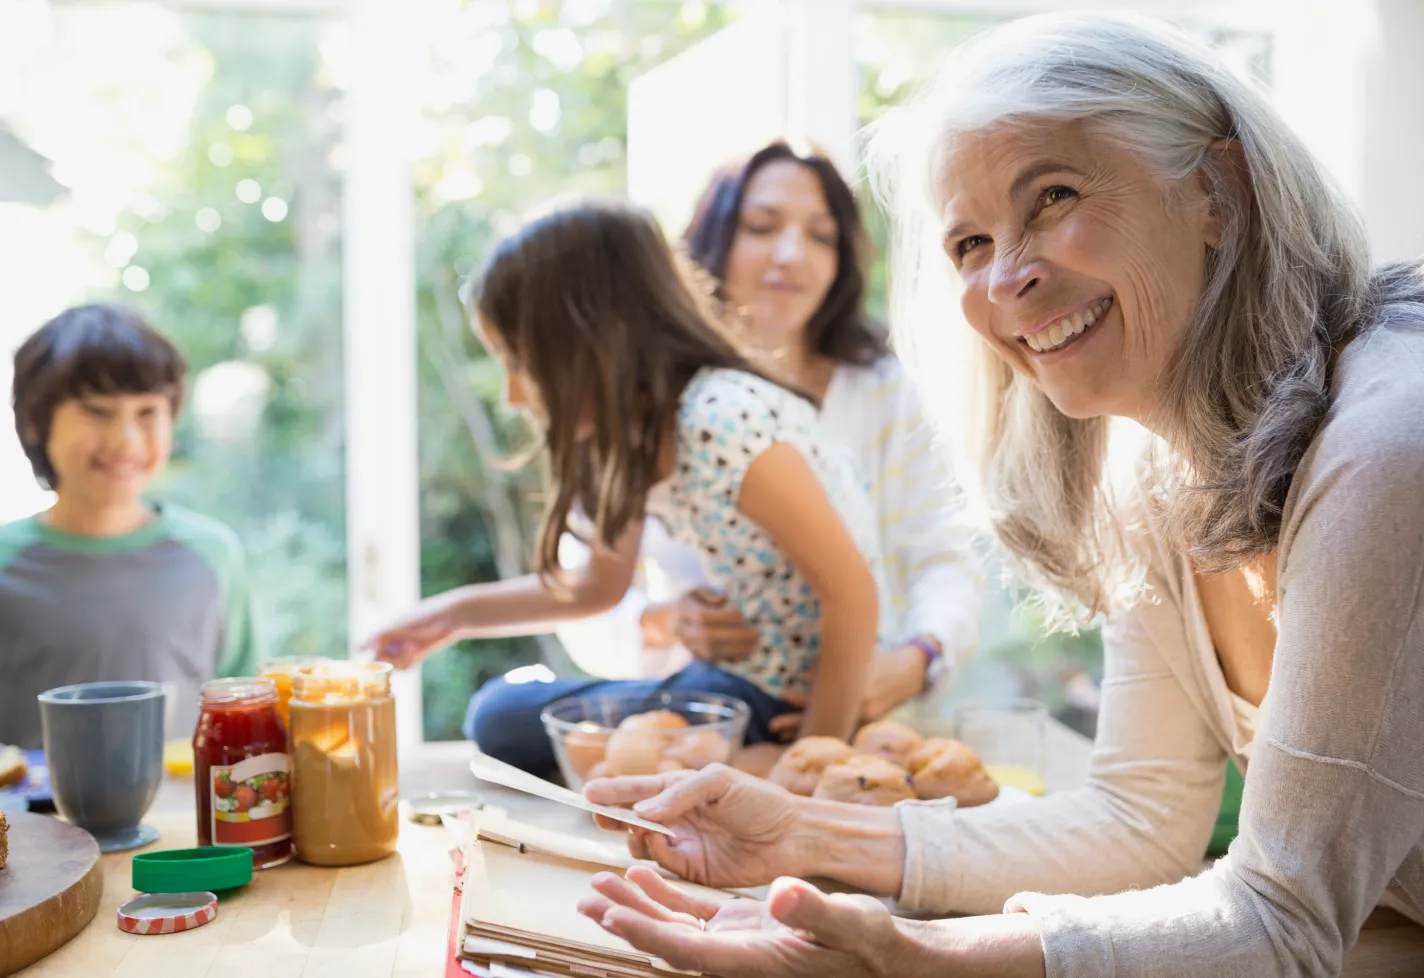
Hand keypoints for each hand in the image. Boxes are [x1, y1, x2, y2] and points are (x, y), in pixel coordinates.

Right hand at [362, 594, 463, 669]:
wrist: (448, 618)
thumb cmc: (422, 616)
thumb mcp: (399, 624)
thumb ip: (379, 635)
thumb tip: (360, 647)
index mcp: (381, 630)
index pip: (362, 646)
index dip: (363, 655)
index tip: (371, 657)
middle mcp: (388, 641)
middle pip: (375, 661)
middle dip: (384, 659)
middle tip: (397, 649)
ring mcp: (400, 650)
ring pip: (390, 667)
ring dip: (399, 659)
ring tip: (411, 646)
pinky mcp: (412, 657)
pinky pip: (404, 669)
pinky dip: (408, 662)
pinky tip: (416, 650)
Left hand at [578, 866, 905, 977]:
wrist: (887, 956)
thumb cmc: (874, 945)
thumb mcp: (851, 923)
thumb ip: (814, 909)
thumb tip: (781, 894)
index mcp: (754, 959)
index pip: (687, 950)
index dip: (647, 934)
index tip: (611, 918)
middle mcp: (737, 957)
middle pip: (668, 941)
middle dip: (626, 920)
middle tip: (586, 899)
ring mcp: (737, 943)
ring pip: (674, 926)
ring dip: (638, 905)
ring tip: (601, 884)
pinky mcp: (743, 930)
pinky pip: (693, 915)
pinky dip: (666, 896)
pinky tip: (644, 873)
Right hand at [583, 764, 804, 887]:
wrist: (792, 837)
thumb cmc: (760, 800)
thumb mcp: (720, 781)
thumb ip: (680, 793)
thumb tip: (643, 809)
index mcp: (680, 788)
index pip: (639, 788)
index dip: (613, 791)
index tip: (589, 792)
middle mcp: (675, 816)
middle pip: (631, 818)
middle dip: (613, 816)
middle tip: (602, 816)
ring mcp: (681, 844)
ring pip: (641, 843)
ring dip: (635, 836)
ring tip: (642, 829)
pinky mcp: (691, 870)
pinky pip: (661, 865)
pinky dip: (655, 855)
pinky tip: (663, 845)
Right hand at [673, 588, 759, 661]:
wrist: (674, 621)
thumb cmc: (693, 602)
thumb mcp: (697, 590)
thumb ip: (709, 593)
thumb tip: (722, 599)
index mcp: (683, 611)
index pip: (703, 616)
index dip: (722, 617)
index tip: (741, 614)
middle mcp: (683, 630)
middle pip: (708, 636)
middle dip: (734, 635)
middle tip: (754, 633)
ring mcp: (688, 645)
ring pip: (711, 650)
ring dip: (735, 648)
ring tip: (754, 644)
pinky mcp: (696, 655)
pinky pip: (714, 659)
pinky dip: (731, 657)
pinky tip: (746, 652)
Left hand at [767, 645, 928, 735]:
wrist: (909, 674)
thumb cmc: (879, 660)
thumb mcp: (858, 656)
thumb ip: (832, 665)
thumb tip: (801, 675)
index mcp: (855, 688)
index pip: (822, 695)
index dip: (801, 697)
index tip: (781, 695)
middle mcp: (858, 706)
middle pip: (821, 716)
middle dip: (795, 722)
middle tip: (772, 726)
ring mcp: (862, 718)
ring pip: (828, 727)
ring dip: (805, 731)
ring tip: (780, 736)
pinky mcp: (865, 724)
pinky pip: (840, 731)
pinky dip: (823, 732)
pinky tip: (804, 737)